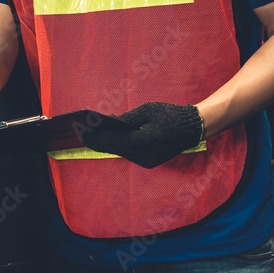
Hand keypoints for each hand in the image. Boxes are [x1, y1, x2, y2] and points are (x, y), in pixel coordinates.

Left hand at [81, 102, 203, 168]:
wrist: (192, 128)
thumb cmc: (170, 115)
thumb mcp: (147, 110)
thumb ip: (127, 118)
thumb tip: (108, 121)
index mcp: (146, 140)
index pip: (115, 140)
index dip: (97, 137)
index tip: (83, 133)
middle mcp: (146, 155)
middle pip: (115, 149)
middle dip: (98, 142)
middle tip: (81, 134)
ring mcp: (148, 161)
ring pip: (120, 153)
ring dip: (106, 145)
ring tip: (90, 137)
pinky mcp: (149, 162)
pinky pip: (128, 154)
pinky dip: (117, 147)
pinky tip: (106, 141)